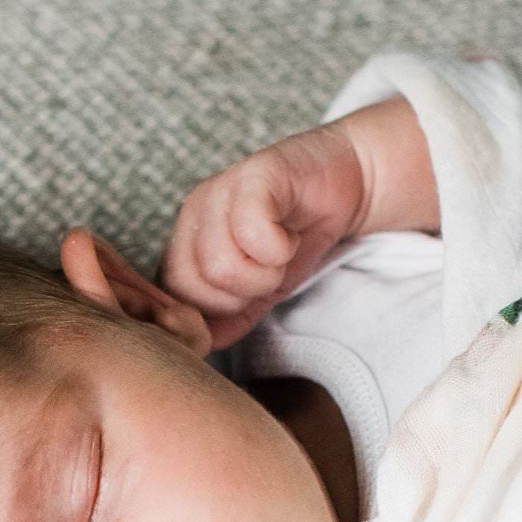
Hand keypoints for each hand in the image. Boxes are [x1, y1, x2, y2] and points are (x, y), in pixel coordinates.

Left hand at [157, 119, 368, 349]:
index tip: (252, 292)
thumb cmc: (296, 234)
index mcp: (187, 239)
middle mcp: (195, 212)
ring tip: (281, 253)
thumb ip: (232, 317)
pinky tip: (290, 235)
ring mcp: (221, 190)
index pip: (176, 296)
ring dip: (265, 272)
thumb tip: (206, 345)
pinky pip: (251, 231)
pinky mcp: (254, 175)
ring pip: (220, 263)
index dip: (218, 309)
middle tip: (271, 270)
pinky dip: (280, 248)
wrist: (345, 182)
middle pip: (198, 283)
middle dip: (243, 294)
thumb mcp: (261, 288)